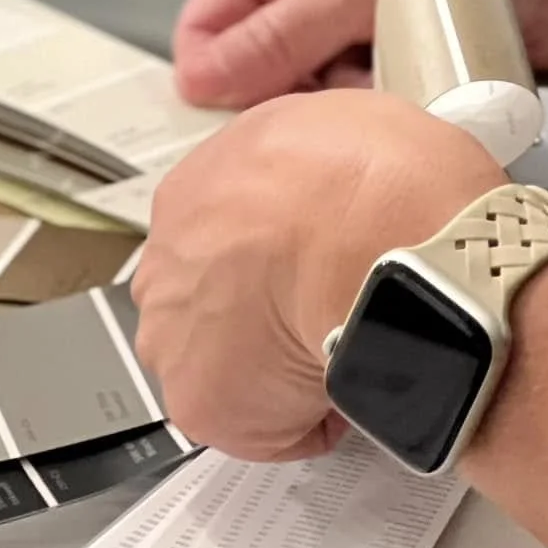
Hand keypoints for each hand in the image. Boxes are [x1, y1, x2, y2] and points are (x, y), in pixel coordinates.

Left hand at [132, 88, 503, 461]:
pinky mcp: (202, 403)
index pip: (222, 229)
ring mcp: (175, 331)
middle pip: (207, 294)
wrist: (376, 246)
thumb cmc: (378, 179)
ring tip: (341, 347)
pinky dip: (308, 419)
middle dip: (259, 307)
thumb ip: (319, 156)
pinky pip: (265, 426)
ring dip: (274, 364)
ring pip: (225, 360)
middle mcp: (169, 257)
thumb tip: (346, 174)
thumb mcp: (346, 121)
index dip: (273, 250)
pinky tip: (346, 382)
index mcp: (199, 186)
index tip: (311, 260)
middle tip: (325, 306)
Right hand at [173, 0, 547, 110]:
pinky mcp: (415, 66)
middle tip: (341, 90)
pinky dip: (397, 116)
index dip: (215, 66)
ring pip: (324, 99)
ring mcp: (372, 25)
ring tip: (404, 80)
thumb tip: (206, 74)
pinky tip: (431, 97)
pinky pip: (377, 112)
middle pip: (265, 67)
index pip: (213, 13)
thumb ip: (280, 32)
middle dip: (300, 93)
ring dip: (357, 107)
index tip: (232, 110)